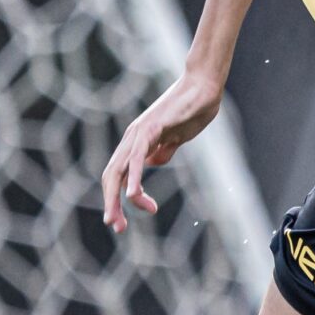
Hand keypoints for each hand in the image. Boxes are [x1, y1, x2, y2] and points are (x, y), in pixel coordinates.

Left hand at [100, 69, 223, 232]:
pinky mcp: (151, 128)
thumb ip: (164, 149)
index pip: (117, 175)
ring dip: (116, 199)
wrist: (204, 86)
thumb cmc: (193, 110)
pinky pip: (137, 157)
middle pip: (111, 176)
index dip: (115, 199)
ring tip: (120, 221)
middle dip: (111, 204)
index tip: (124, 221)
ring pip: (118, 170)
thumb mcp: (176, 138)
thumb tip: (154, 162)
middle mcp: (132, 138)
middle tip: (118, 228)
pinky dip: (133, 178)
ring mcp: (139, 132)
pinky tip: (133, 196)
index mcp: (136, 143)